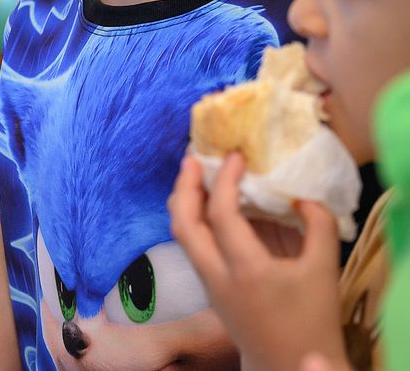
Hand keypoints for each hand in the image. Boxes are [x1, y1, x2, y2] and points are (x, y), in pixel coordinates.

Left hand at [168, 152, 348, 370]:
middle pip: (182, 224)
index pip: (221, 214)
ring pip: (180, 236)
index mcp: (247, 271)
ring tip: (194, 172)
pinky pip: (190, 245)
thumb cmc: (312, 320)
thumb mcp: (325, 270)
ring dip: (183, 200)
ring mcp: (208, 284)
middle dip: (183, 185)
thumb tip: (301, 193)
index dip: (224, 179)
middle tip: (193, 156)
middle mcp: (217, 277)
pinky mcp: (208, 288)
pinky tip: (206, 201)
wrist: (290, 367)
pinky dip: (191, 217)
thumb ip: (319, 225)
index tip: (236, 156)